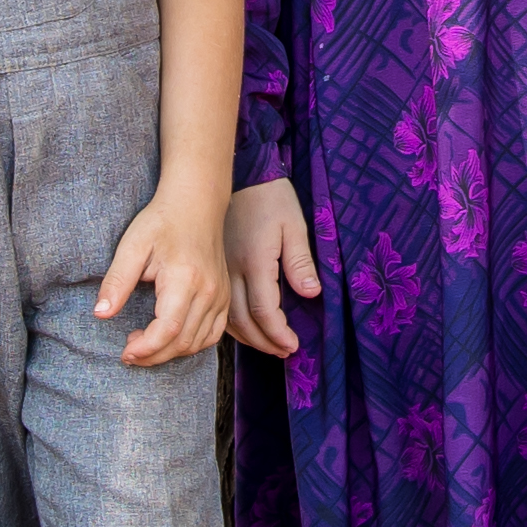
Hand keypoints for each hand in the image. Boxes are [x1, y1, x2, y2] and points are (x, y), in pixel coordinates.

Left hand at [101, 185, 233, 366]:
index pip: (167, 329)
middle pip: (182, 342)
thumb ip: (117, 281)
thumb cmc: (161, 222)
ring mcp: (220, 296)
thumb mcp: (132, 246)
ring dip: (169, 353)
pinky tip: (169, 338)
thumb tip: (100, 313)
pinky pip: (212, 335)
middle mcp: (208, 291)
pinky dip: (190, 345)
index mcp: (184, 279)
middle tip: (129, 352)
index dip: (145, 349)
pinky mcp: (224, 298)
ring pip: (197, 343)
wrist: (196, 205)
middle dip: (153, 355)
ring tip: (144, 344)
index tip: (124, 352)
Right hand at [224, 179, 322, 356]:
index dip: (279, 333)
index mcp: (254, 261)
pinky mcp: (216, 267)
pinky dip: (232, 324)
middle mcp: (232, 270)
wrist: (240, 175)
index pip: (264, 310)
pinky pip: (220, 305)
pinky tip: (245, 330)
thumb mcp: (294, 225)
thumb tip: (311, 294)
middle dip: (264, 342)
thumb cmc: (271, 198)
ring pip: (227, 316)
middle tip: (284, 352)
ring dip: (248, 337)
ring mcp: (220, 269)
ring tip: (268, 346)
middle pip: (243, 320)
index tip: (293, 345)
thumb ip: (301, 262)